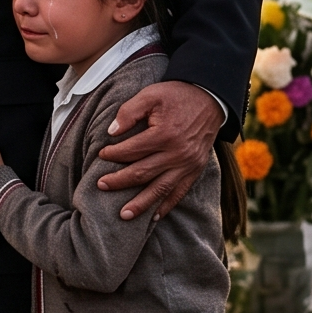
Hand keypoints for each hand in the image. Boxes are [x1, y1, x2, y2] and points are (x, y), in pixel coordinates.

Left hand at [98, 79, 222, 220]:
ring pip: (160, 189)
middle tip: (101, 186)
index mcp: (164, 134)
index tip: (101, 154)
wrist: (210, 98)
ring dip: (141, 204)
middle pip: (142, 173)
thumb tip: (111, 132)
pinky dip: (166, 205)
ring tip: (123, 215)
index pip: (131, 150)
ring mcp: (188, 165)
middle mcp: (177, 154)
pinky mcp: (195, 170)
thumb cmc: (177, 95)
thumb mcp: (150, 95)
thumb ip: (129, 111)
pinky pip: (179, 192)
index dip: (113, 154)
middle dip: (119, 181)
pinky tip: (153, 217)